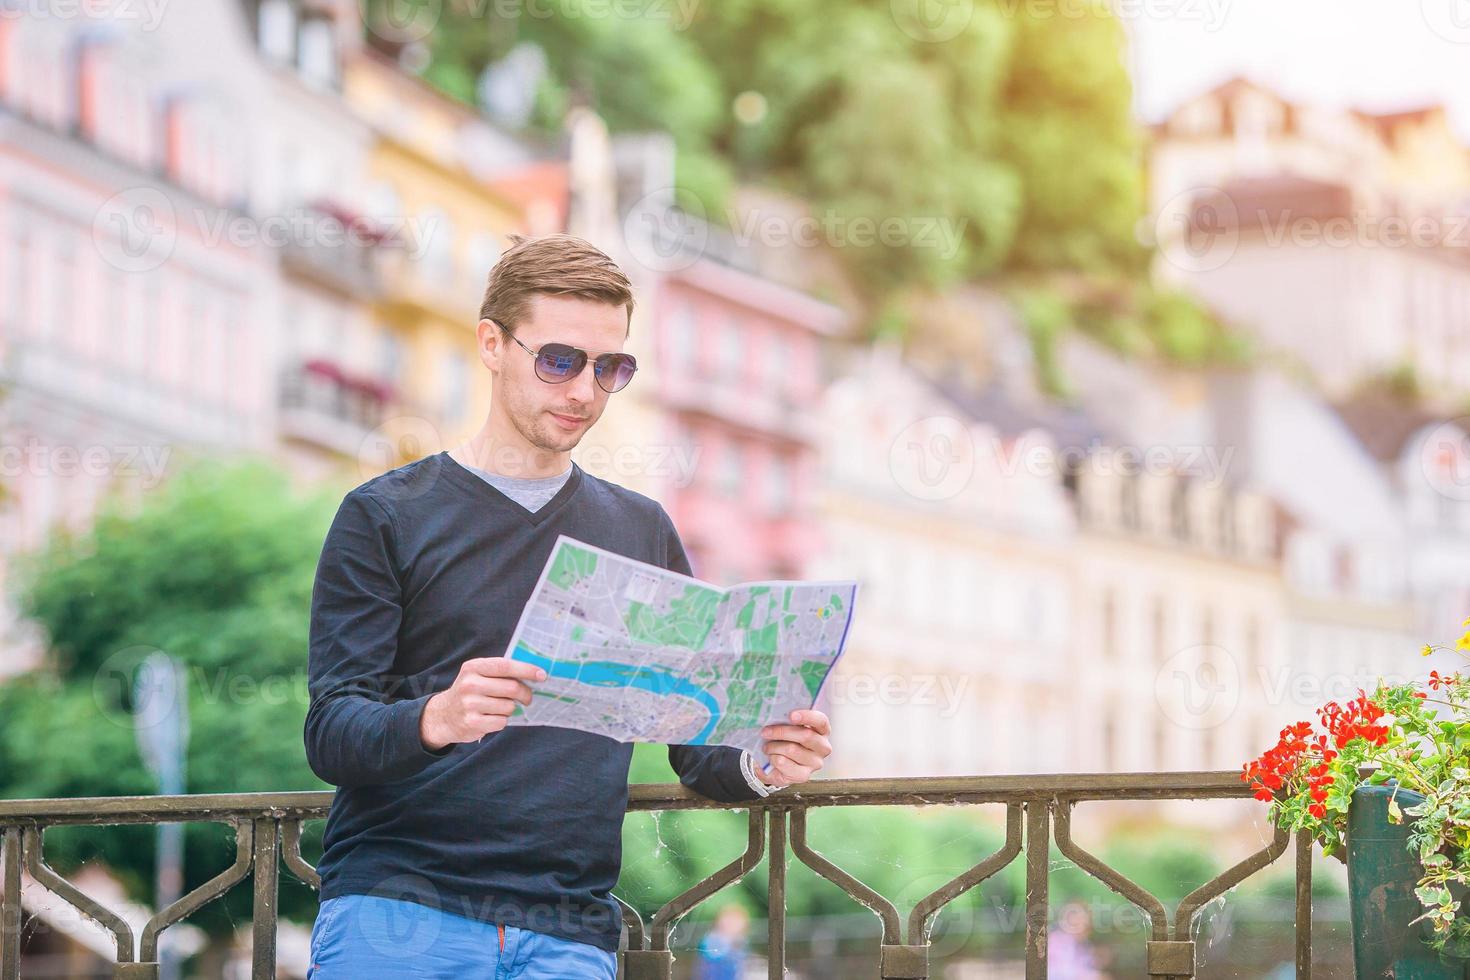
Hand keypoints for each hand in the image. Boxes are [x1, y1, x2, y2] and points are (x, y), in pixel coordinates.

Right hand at [420, 657, 546, 750]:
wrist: (443, 716)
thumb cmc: (469, 692)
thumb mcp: (478, 675)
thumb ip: (500, 672)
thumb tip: (534, 673)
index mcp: (473, 667)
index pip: (505, 666)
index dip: (526, 670)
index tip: (542, 675)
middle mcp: (469, 684)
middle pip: (511, 688)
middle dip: (525, 693)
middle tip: (528, 697)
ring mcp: (469, 704)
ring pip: (509, 707)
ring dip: (510, 709)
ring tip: (498, 707)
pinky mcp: (472, 723)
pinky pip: (501, 722)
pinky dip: (501, 721)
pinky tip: (490, 718)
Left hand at [757, 709, 831, 787]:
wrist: (775, 764)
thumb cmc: (783, 740)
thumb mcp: (787, 727)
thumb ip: (786, 719)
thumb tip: (774, 713)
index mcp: (822, 730)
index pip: (821, 721)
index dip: (807, 716)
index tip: (791, 715)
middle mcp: (823, 747)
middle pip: (806, 736)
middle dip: (782, 731)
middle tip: (765, 731)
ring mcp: (815, 763)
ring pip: (792, 749)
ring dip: (773, 746)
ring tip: (766, 746)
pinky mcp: (804, 776)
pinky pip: (783, 763)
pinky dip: (772, 758)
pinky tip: (771, 757)